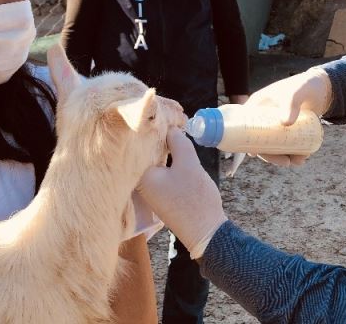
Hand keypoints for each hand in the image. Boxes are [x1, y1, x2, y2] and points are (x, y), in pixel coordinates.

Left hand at [137, 128, 226, 258]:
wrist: (205, 232)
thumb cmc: (194, 197)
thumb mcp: (188, 162)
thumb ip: (177, 140)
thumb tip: (171, 128)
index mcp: (141, 174)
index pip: (142, 141)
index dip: (155, 126)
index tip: (169, 113)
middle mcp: (140, 183)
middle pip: (147, 151)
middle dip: (160, 136)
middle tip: (176, 119)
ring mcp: (149, 191)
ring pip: (155, 160)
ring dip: (165, 148)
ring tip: (178, 132)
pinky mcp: (160, 195)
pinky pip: (160, 171)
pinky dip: (168, 160)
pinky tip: (178, 152)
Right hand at [246, 67, 331, 165]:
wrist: (323, 89)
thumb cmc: (305, 85)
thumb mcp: (296, 93)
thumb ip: (291, 104)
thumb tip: (285, 124)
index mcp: (258, 105)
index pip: (246, 125)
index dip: (246, 140)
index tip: (255, 154)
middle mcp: (263, 117)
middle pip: (259, 141)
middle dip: (271, 155)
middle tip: (286, 162)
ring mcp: (275, 125)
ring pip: (273, 146)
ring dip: (284, 157)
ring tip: (300, 160)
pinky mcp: (287, 131)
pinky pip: (285, 146)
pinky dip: (292, 153)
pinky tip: (303, 157)